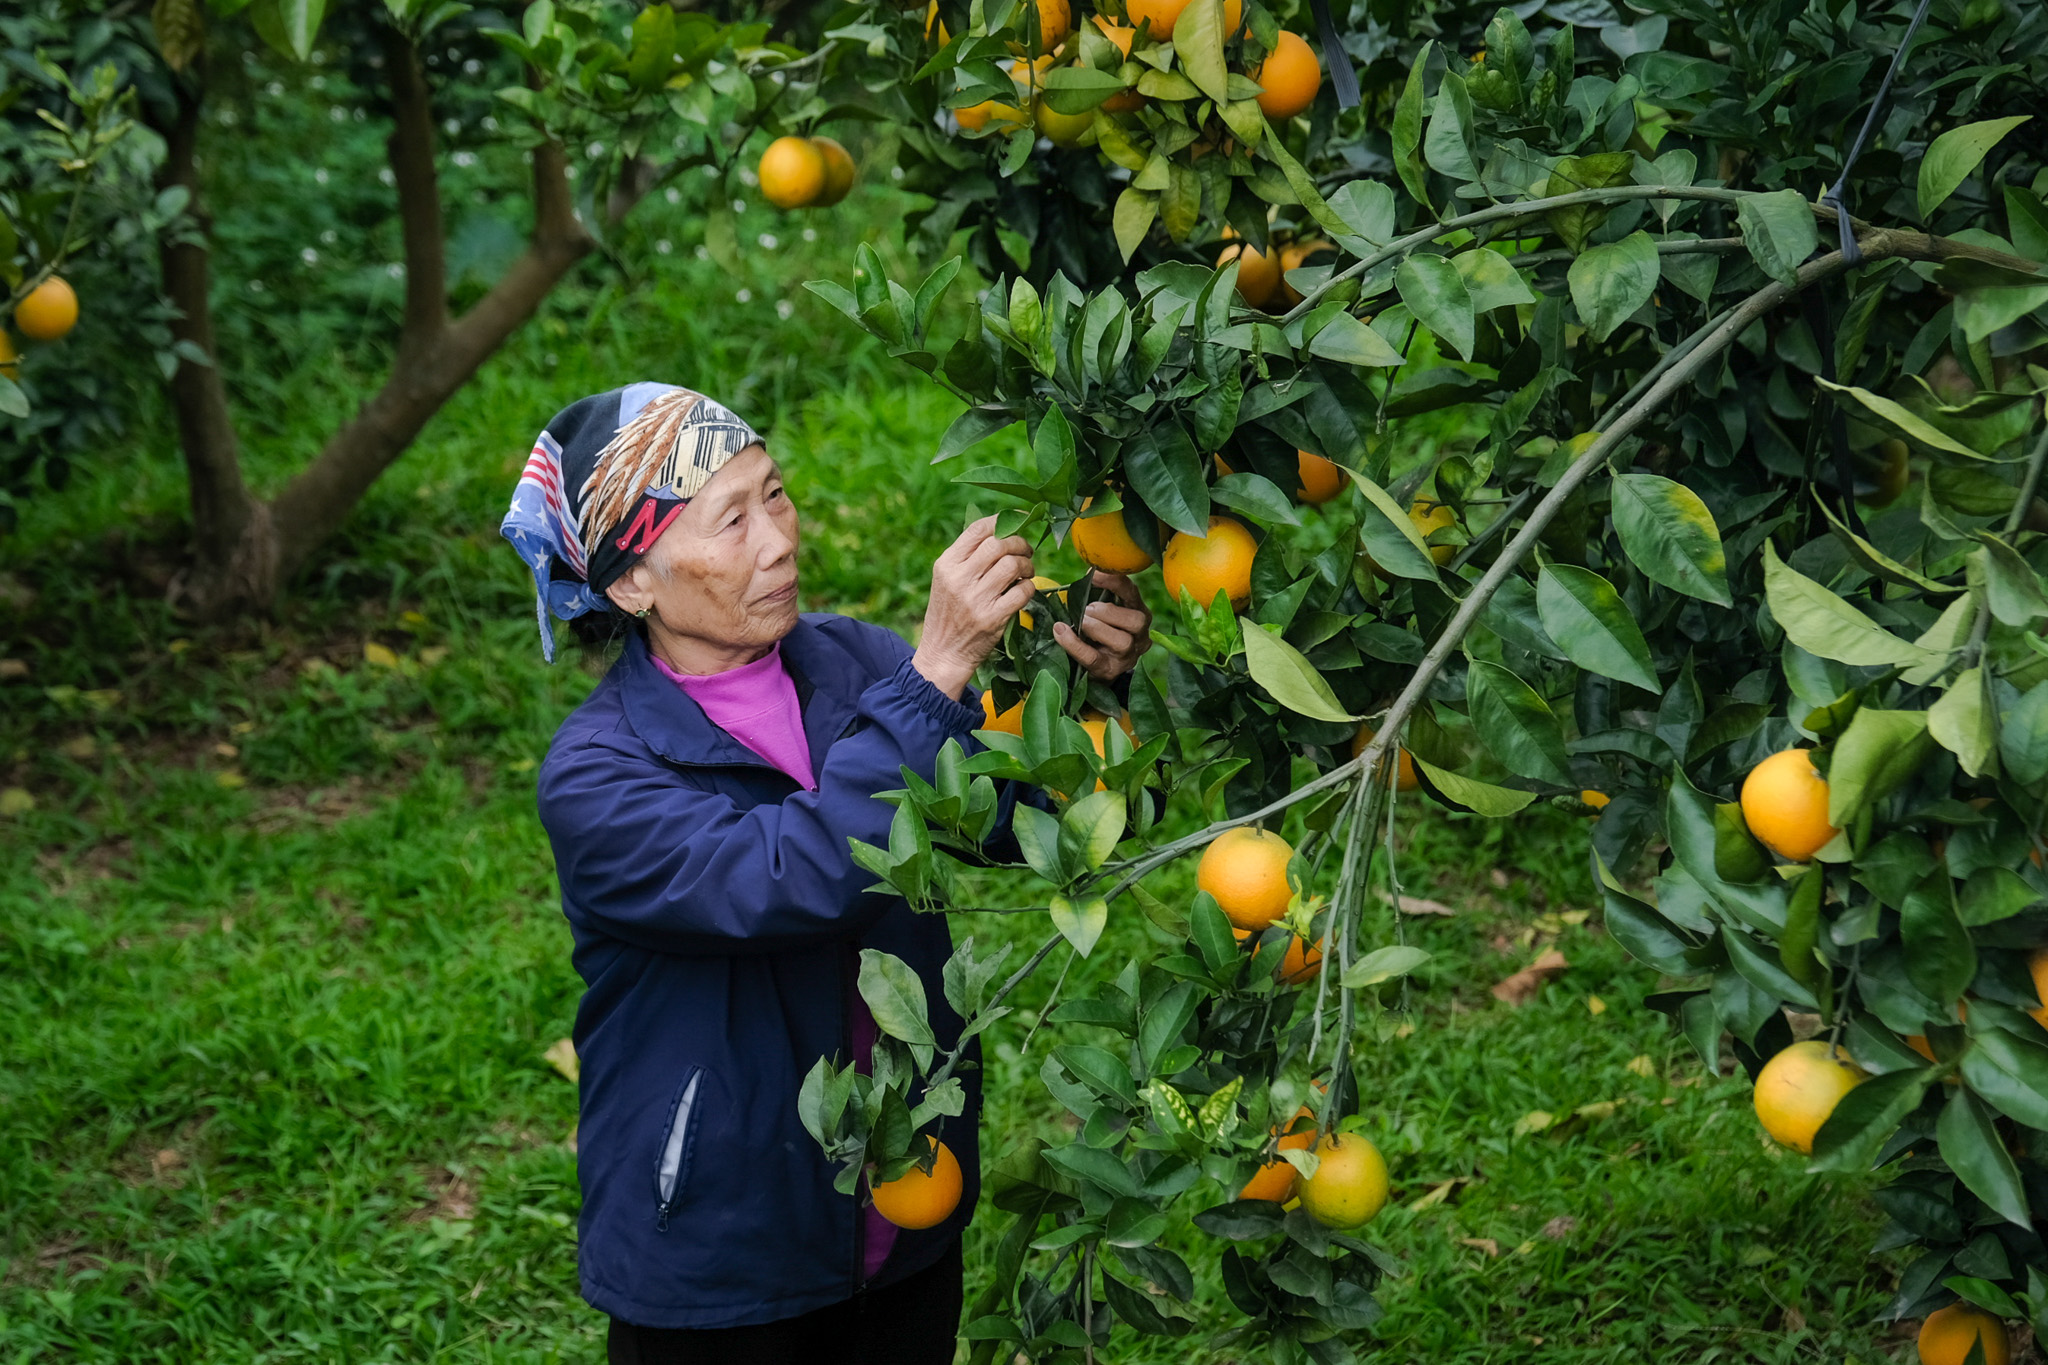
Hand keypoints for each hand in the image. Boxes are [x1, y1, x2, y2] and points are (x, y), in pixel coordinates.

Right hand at [913, 515, 1034, 697]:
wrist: (943, 654)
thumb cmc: (948, 614)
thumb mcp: (946, 581)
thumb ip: (967, 558)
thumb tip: (1001, 532)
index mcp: (946, 564)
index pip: (977, 530)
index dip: (1003, 521)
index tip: (1018, 521)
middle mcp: (959, 578)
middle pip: (999, 544)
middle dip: (1019, 544)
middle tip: (1026, 552)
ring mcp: (976, 599)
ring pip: (1013, 565)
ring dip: (1027, 565)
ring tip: (1026, 572)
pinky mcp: (992, 618)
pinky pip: (1022, 592)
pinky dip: (1029, 588)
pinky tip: (1024, 591)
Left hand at [1054, 571, 1152, 681]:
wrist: (1097, 667)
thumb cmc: (1099, 630)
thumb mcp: (1103, 610)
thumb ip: (1099, 593)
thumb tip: (1090, 571)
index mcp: (1138, 612)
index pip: (1133, 593)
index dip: (1115, 581)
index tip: (1094, 574)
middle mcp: (1140, 635)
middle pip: (1137, 620)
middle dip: (1110, 612)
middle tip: (1088, 609)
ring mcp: (1128, 656)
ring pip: (1122, 641)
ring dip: (1097, 628)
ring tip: (1080, 622)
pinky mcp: (1110, 671)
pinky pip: (1093, 659)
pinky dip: (1075, 644)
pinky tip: (1061, 632)